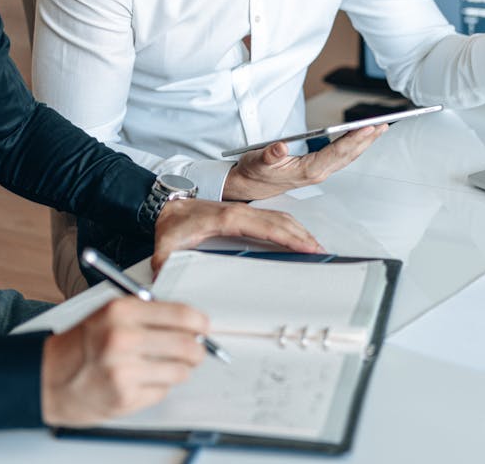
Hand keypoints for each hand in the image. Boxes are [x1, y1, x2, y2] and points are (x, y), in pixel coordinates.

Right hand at [40, 296, 206, 426]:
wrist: (46, 377)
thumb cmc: (80, 344)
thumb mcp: (109, 314)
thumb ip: (148, 314)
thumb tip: (190, 322)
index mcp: (120, 312)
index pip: (181, 315)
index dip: (199, 323)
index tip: (204, 327)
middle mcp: (122, 339)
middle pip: (186, 346)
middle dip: (197, 350)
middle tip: (196, 351)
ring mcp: (123, 371)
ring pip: (179, 371)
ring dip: (179, 370)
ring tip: (164, 366)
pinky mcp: (124, 397)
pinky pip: (162, 391)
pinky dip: (159, 386)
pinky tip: (141, 380)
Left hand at [150, 197, 324, 273]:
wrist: (166, 205)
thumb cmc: (171, 223)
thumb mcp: (165, 245)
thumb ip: (164, 263)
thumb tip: (163, 280)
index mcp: (227, 219)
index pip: (267, 227)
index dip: (289, 237)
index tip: (306, 247)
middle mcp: (240, 212)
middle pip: (281, 222)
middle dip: (303, 237)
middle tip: (321, 253)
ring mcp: (243, 211)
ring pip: (280, 217)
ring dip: (300, 231)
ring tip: (316, 247)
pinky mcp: (243, 214)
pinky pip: (273, 218)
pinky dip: (290, 227)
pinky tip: (297, 237)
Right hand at [222, 125, 386, 201]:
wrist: (248, 186)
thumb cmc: (253, 172)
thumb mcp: (256, 161)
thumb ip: (269, 155)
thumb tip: (280, 146)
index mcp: (307, 171)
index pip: (336, 153)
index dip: (354, 140)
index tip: (368, 128)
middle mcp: (317, 173)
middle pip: (348, 155)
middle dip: (367, 140)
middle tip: (383, 124)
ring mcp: (319, 172)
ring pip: (347, 157)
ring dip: (363, 143)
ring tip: (378, 129)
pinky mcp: (317, 169)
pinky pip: (341, 157)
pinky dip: (353, 146)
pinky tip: (360, 138)